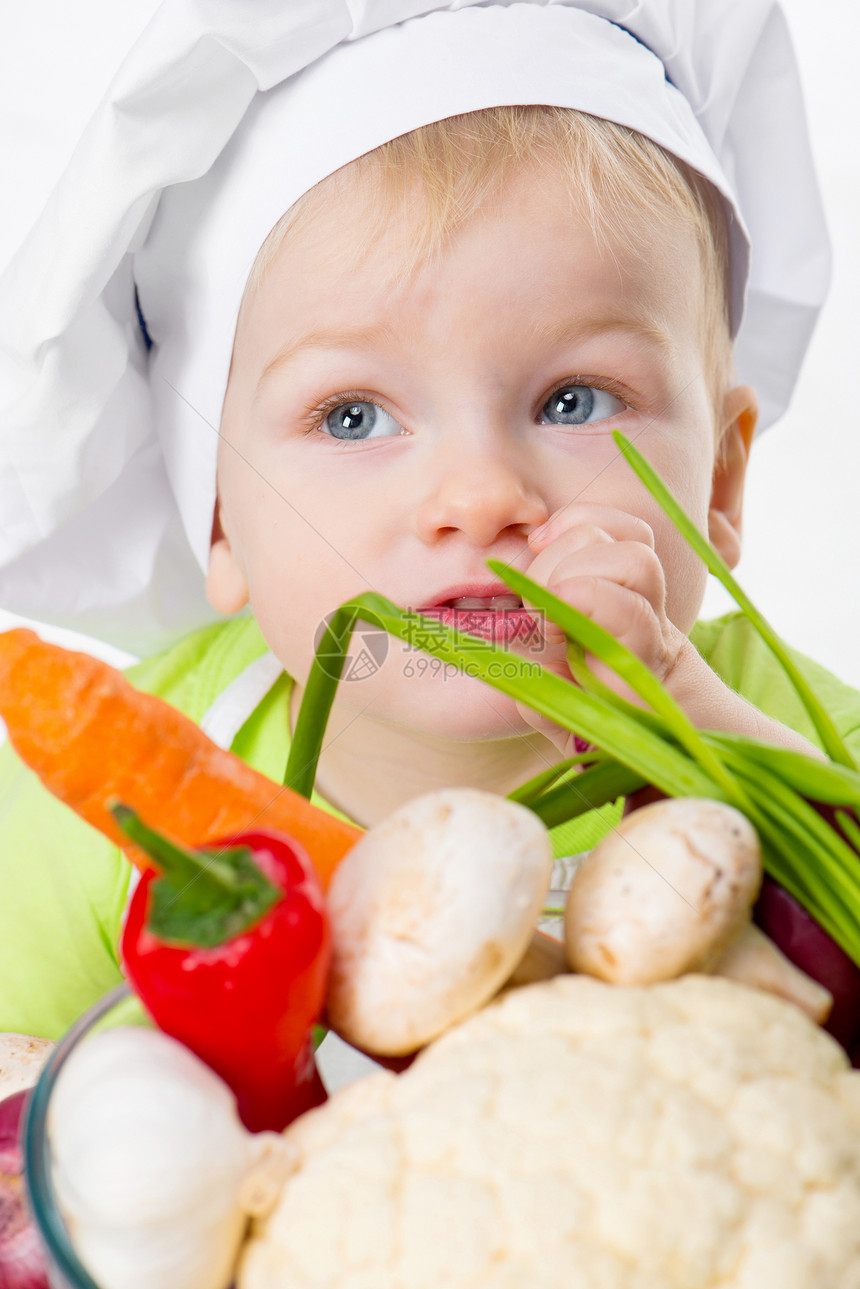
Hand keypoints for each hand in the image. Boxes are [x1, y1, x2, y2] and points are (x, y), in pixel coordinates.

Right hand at [516, 502, 693, 756]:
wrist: (647, 703)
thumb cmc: (601, 722)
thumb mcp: (569, 734)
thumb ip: (547, 713)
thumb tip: (528, 681)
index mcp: (640, 662)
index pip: (630, 609)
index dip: (584, 597)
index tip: (545, 628)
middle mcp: (652, 615)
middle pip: (631, 559)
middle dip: (566, 574)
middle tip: (537, 614)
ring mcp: (641, 584)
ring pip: (621, 533)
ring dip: (565, 547)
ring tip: (538, 583)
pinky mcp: (622, 559)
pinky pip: (610, 519)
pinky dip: (570, 521)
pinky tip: (541, 544)